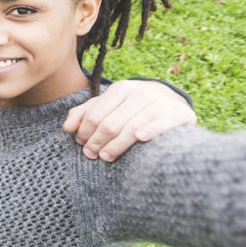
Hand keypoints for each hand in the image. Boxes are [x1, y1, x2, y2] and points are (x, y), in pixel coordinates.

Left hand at [63, 79, 196, 161]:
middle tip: (90, 154)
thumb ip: (86, 113)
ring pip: (132, 126)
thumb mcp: (109, 105)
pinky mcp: (178, 113)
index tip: (81, 144)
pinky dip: (151, 130)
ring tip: (105, 157)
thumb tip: (66, 128)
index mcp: (121, 89)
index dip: (85, 131)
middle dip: (97, 141)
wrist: (172, 100)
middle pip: (111, 122)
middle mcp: (140, 93)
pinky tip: (140, 139)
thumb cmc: (133, 107)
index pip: (96, 114)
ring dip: (117, 144)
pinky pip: (162, 123)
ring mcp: (160, 102)